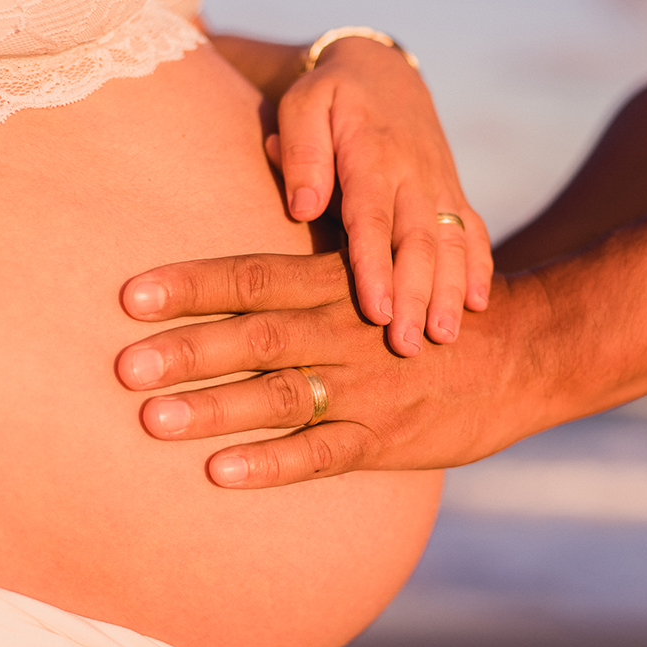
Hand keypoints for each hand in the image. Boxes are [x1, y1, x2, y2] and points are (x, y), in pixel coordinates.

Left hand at [116, 252, 549, 487]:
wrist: (524, 352)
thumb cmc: (432, 303)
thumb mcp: (385, 261)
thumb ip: (321, 242)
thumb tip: (271, 173)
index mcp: (340, 284)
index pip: (254, 277)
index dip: (192, 285)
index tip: (130, 295)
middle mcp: (346, 331)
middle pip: (256, 336)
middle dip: (187, 349)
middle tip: (122, 366)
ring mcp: (365, 388)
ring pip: (280, 397)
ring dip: (214, 407)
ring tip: (151, 420)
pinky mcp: (385, 437)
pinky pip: (322, 455)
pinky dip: (271, 464)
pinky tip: (220, 473)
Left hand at [268, 37, 492, 354]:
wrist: (381, 72)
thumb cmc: (329, 96)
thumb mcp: (304, 105)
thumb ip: (302, 152)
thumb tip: (302, 207)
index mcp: (373, 155)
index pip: (373, 219)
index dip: (375, 267)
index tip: (375, 312)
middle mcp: (415, 175)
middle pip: (419, 242)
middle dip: (416, 296)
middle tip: (408, 346)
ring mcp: (440, 186)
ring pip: (451, 244)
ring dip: (450, 293)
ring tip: (443, 338)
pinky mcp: (453, 194)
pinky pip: (472, 232)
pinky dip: (478, 268)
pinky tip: (479, 306)